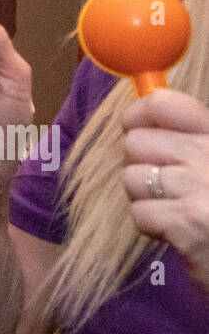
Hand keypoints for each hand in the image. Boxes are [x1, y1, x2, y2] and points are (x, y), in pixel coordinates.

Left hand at [120, 89, 208, 293]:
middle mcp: (208, 153)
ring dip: (146, 197)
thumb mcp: (208, 161)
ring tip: (173, 206)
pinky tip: (176, 229)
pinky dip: (152, 225)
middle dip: (140, 165)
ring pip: (132, 178)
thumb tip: (146, 110)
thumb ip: (189, 136)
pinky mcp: (188, 221)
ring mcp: (200, 186)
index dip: (137, 115)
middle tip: (164, 183)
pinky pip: (140, 212)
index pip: (162, 104)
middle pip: (135, 143)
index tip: (136, 127)